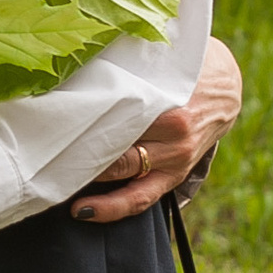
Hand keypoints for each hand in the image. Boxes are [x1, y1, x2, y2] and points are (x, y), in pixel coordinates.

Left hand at [71, 40, 241, 222]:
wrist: (225, 91)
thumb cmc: (184, 71)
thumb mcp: (164, 63)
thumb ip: (132, 70)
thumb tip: (84, 61)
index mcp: (170, 110)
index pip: (119, 124)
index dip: (84, 130)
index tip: (54, 131)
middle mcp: (175, 139)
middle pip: (119, 157)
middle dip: (82, 161)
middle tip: (47, 161)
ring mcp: (176, 162)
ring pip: (128, 186)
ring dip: (93, 190)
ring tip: (59, 193)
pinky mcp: (175, 177)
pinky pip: (142, 200)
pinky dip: (112, 209)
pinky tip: (84, 211)